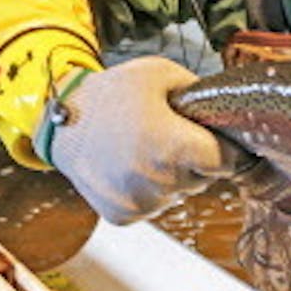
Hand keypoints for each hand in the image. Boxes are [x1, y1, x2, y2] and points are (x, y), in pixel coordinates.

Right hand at [39, 56, 245, 223]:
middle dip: (197, 159)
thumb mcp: (161, 74)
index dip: (226, 147)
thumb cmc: (111, 95)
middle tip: (169, 134)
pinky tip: (131, 165)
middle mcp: (158, 183)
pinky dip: (150, 189)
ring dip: (174, 176)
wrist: (60, 123)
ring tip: (146, 147)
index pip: (229, 162)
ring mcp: (139, 203)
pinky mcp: (123, 215)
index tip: (216, 137)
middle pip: (204, 178)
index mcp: (173, 148)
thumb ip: (201, 93)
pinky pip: (155, 204)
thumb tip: (229, 108)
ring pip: (180, 193)